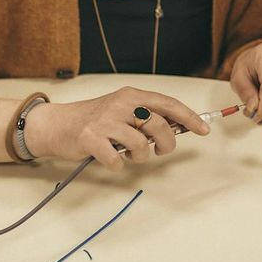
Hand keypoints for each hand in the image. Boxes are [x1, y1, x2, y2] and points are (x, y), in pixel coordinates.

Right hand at [23, 86, 207, 169]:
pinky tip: (111, 158)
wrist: (57, 125)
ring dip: (140, 157)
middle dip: (165, 143)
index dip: (189, 117)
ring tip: (129, 154)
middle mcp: (120, 104)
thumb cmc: (94, 120)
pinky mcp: (91, 138)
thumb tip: (177, 127)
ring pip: (140, 144)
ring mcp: (105, 121)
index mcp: (131, 96)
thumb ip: (146, 117)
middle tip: (159, 150)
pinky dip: (117, 165)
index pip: (167, 104)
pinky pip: (117, 160)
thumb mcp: (122, 111)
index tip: (203, 130)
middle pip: (158, 125)